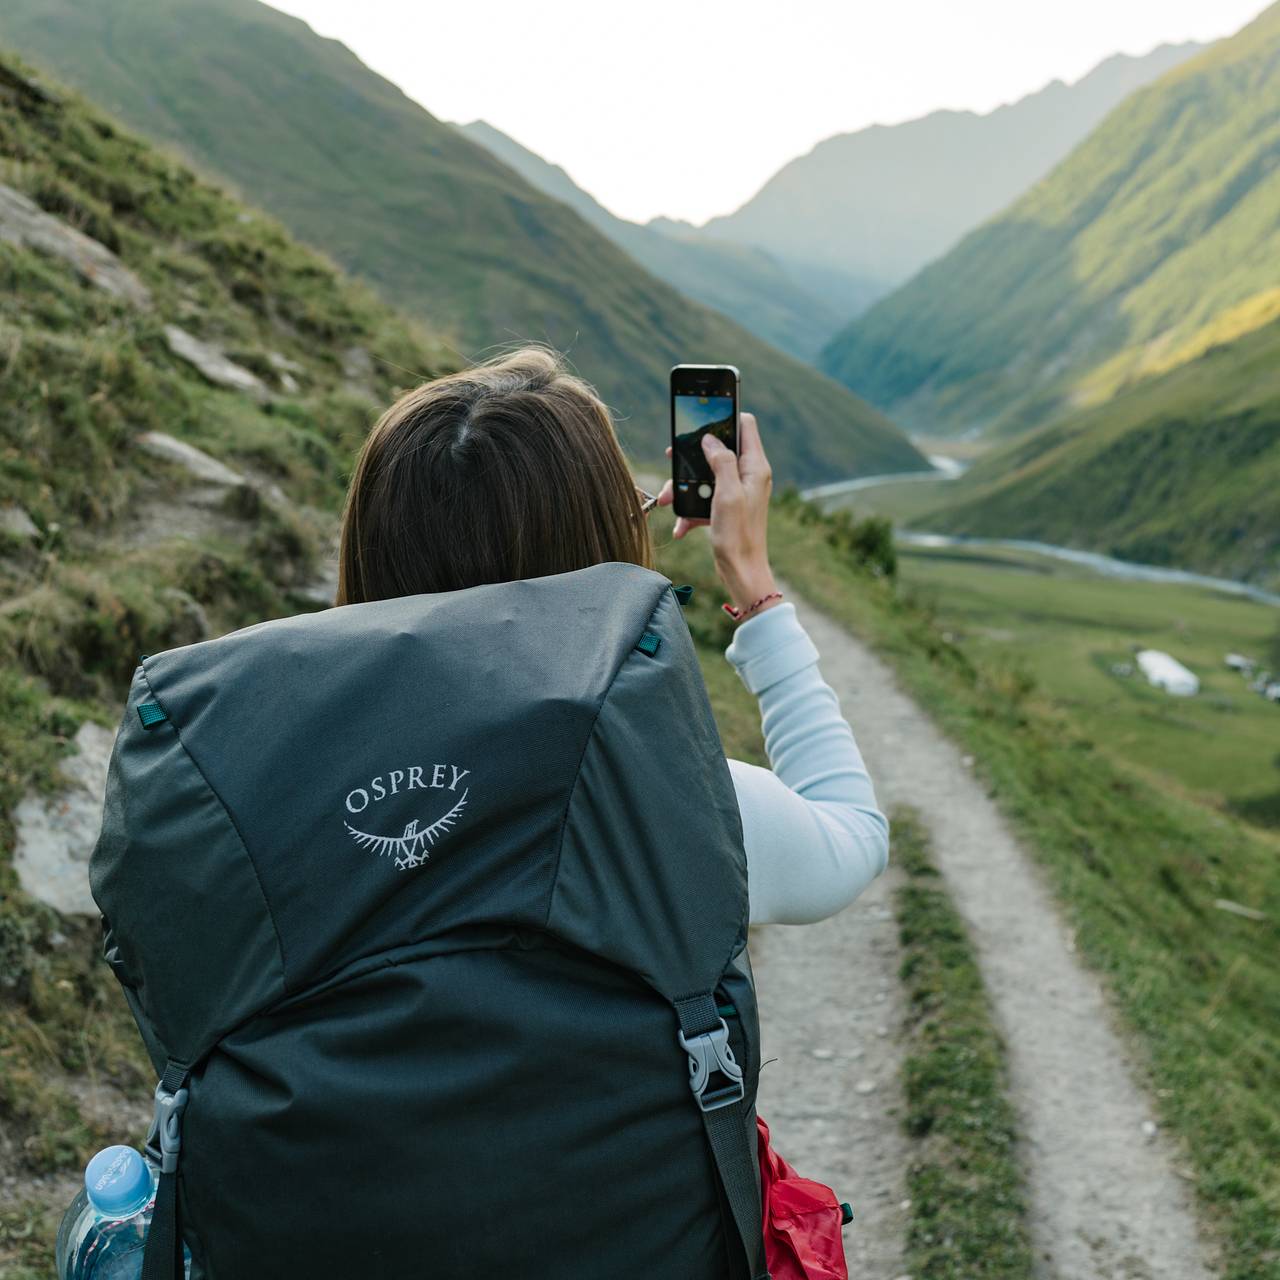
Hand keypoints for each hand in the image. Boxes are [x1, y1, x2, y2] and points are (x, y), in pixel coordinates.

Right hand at [658, 412, 779, 617]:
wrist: (741, 574)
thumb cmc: (739, 536)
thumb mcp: (728, 494)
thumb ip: (720, 461)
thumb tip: (710, 437)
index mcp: (755, 467)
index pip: (745, 425)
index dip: (724, 416)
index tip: (702, 415)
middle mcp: (748, 476)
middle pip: (717, 449)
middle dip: (691, 457)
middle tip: (671, 458)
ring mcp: (736, 492)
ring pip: (704, 476)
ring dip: (683, 488)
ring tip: (664, 500)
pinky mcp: (726, 509)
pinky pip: (703, 500)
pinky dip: (689, 510)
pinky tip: (679, 526)